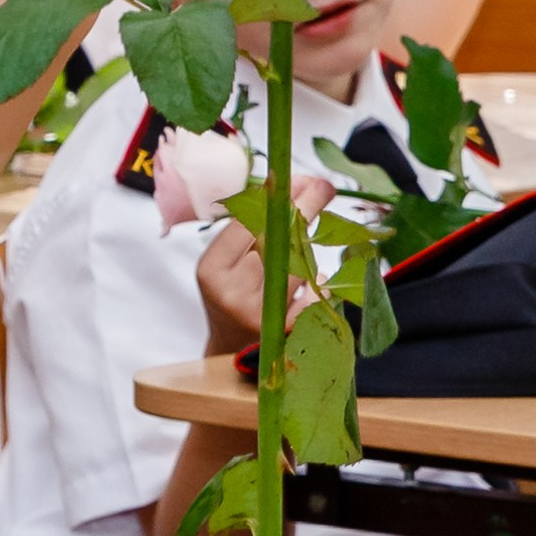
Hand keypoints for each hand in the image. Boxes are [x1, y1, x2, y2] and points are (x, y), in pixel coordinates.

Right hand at [196, 169, 332, 352]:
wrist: (230, 357)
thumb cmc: (232, 297)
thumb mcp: (226, 265)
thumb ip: (248, 231)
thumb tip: (286, 185)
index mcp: (212, 270)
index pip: (246, 223)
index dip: (274, 198)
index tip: (297, 178)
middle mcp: (232, 293)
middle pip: (276, 241)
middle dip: (303, 209)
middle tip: (323, 186)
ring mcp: (261, 315)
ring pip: (299, 266)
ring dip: (307, 253)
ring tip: (303, 253)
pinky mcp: (287, 332)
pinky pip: (316, 294)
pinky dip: (318, 284)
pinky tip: (307, 288)